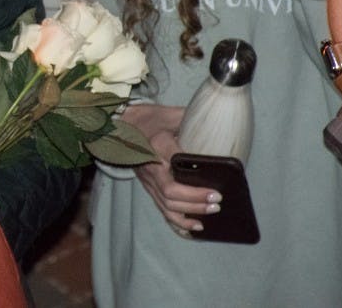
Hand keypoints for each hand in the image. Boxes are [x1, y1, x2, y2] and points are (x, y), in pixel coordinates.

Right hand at [122, 105, 219, 233]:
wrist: (123, 124)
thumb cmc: (151, 118)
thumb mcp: (171, 113)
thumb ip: (191, 119)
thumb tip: (218, 125)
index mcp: (156, 143)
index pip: (176, 163)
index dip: (194, 180)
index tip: (215, 187)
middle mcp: (150, 165)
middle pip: (171, 191)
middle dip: (196, 200)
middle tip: (217, 200)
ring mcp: (147, 179)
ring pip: (166, 204)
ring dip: (190, 212)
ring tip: (211, 211)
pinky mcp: (147, 187)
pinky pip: (161, 208)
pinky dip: (177, 221)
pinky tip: (193, 227)